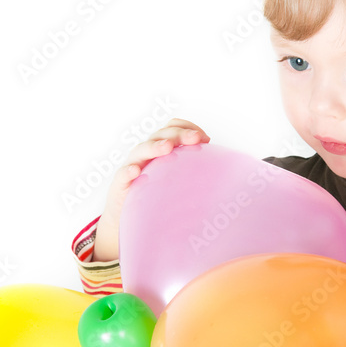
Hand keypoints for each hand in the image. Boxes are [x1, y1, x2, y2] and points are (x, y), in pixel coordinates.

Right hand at [92, 118, 210, 261]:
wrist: (129, 218)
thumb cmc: (157, 194)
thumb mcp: (177, 180)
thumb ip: (193, 170)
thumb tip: (225, 170)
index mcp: (161, 148)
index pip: (172, 128)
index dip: (188, 127)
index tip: (206, 138)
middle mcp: (146, 153)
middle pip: (160, 135)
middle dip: (178, 134)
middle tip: (195, 139)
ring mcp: (132, 166)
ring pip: (141, 150)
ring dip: (155, 147)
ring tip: (167, 148)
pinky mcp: (120, 184)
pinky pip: (123, 175)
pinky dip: (129, 171)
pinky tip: (135, 172)